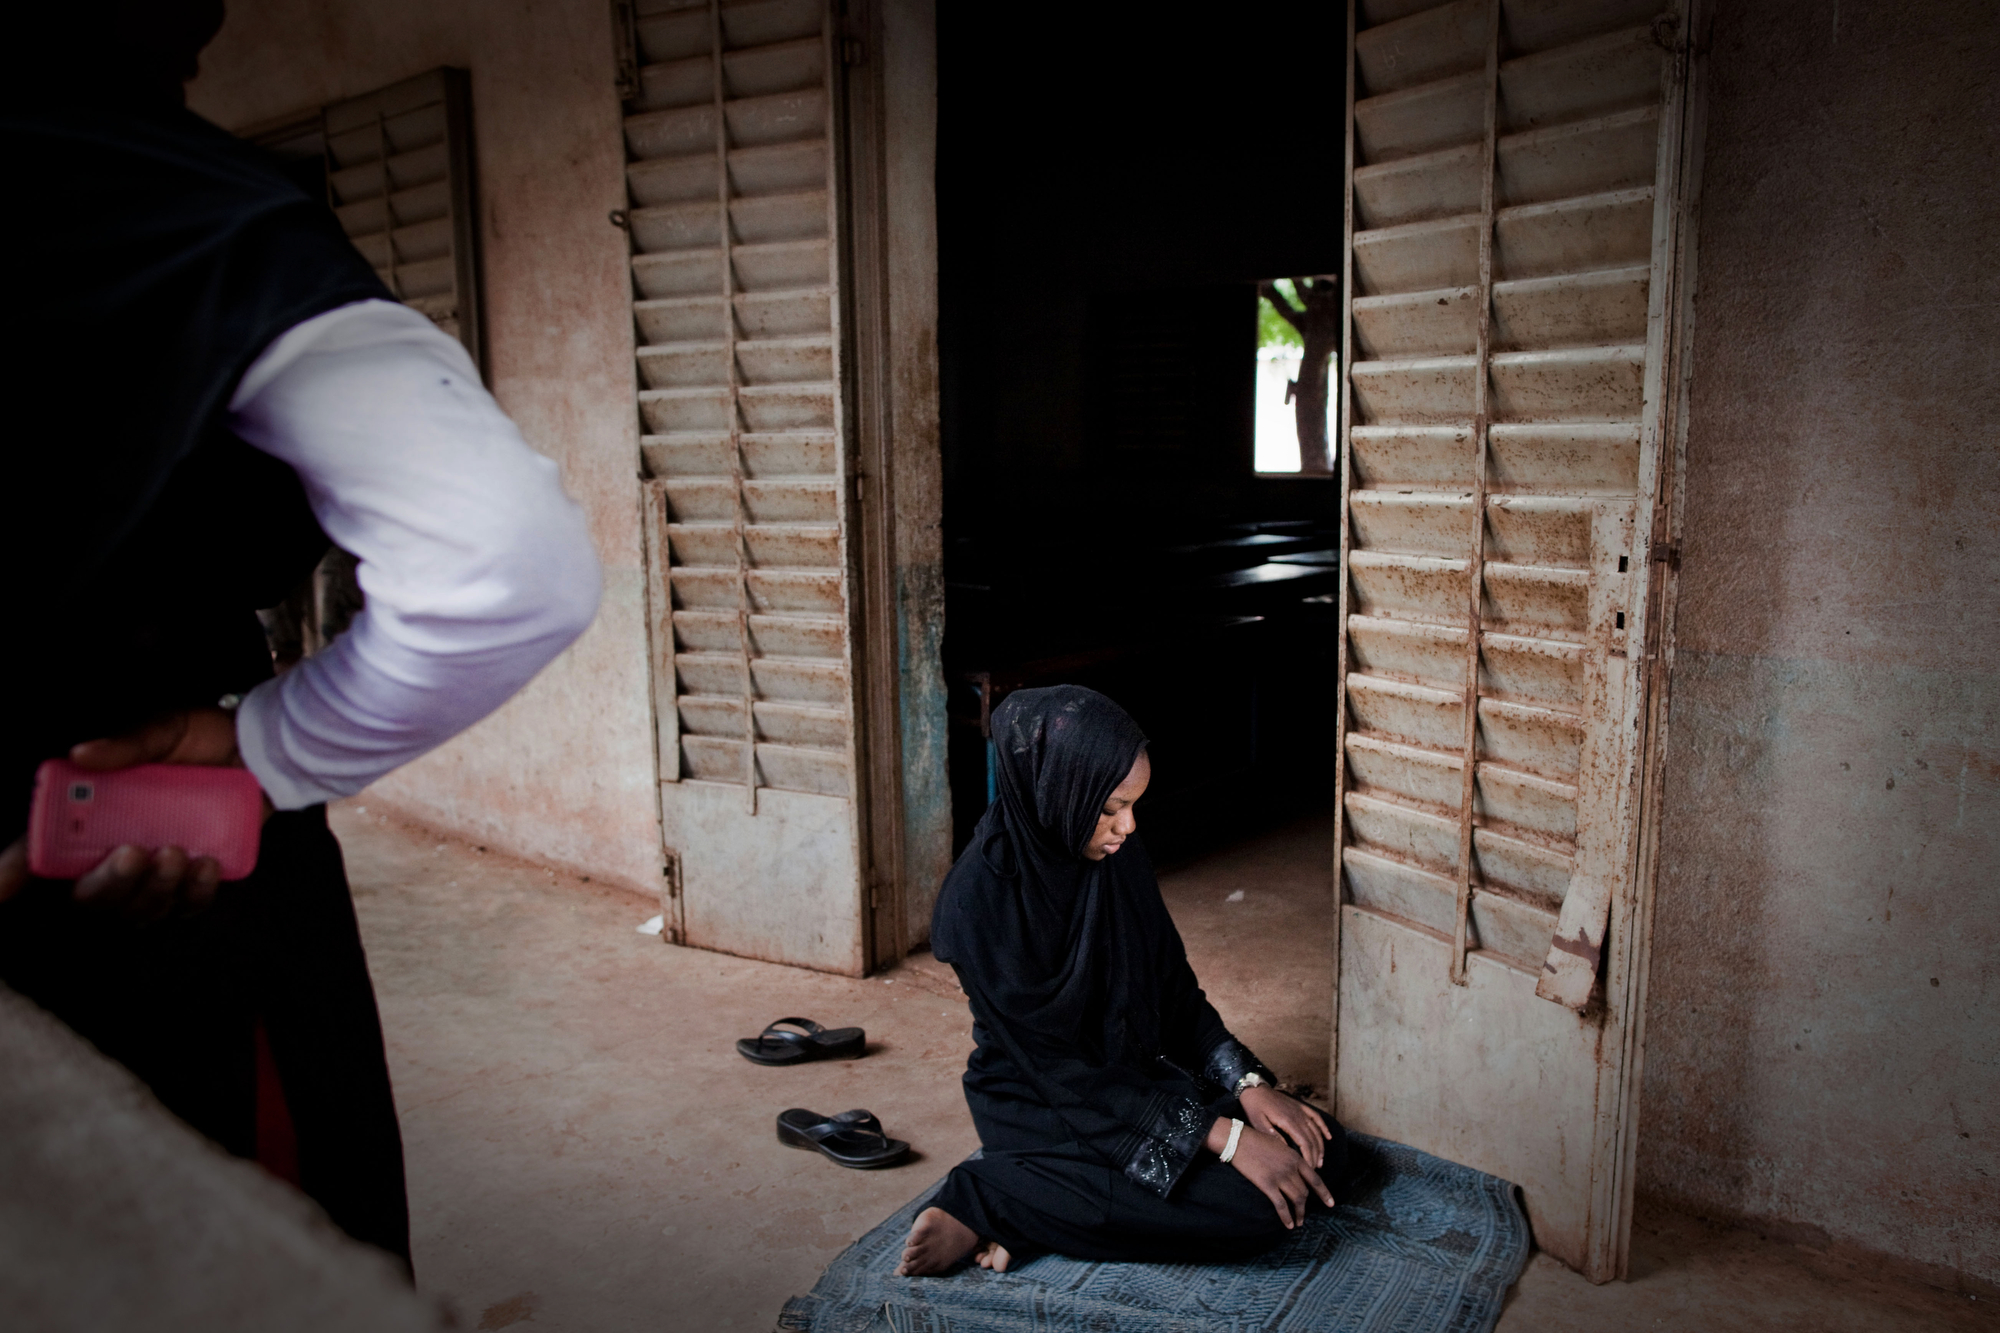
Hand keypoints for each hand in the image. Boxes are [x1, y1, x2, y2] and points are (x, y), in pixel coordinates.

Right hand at [0, 707, 264, 919]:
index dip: (14, 872)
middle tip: (134, 853)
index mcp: (93, 815)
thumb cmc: (203, 738)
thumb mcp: (165, 731)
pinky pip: (187, 906)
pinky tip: (205, 865)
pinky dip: (193, 894)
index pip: (41, 851)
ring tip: (177, 854)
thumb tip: (82, 753)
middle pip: (92, 896)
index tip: (0, 890)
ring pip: (138, 909)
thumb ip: (128, 744)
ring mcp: (157, 868)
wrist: (262, 749)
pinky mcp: (196, 878)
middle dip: (108, 885)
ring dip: (153, 891)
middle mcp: (116, 848)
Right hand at [1207, 1116, 1334, 1228]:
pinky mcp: (1268, 1184)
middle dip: (1305, 1206)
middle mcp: (1291, 1168)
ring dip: (1299, 1214)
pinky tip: (1288, 1224)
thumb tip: (1295, 1170)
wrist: (1239, 1140)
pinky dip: (1286, 1217)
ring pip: (1296, 1200)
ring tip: (1298, 1223)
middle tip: (1302, 1215)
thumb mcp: (1279, 1145)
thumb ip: (1290, 1158)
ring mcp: (1280, 1177)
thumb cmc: (1256, 1140)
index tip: (1331, 1204)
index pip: (1315, 1179)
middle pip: (1305, 1192)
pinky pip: (1281, 1205)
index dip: (1324, 1193)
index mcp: (1296, 1158)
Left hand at [1240, 1084, 1332, 1169]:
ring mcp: (1300, 1110)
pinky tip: (1328, 1137)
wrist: (1255, 1088)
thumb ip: (1272, 1136)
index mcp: (1288, 1121)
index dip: (1309, 1157)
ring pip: (1316, 1130)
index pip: (1304, 1143)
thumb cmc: (1254, 1107)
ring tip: (1321, 1160)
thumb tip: (1286, 1150)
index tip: (1309, 1168)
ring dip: (1321, 1145)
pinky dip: (1323, 1127)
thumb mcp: (1258, 1123)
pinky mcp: (1300, 1106)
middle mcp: (1298, 1115)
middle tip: (1314, 1169)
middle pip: (1312, 1139)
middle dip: (1315, 1155)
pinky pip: (1316, 1117)